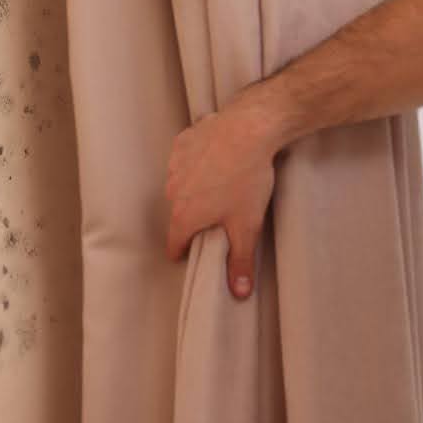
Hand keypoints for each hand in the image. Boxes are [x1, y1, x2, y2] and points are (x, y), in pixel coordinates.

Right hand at [164, 94, 279, 299]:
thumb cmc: (247, 178)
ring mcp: (175, 164)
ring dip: (195, 187)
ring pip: (180, 184)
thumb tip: (239, 293)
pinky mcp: (183, 142)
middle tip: (219, 213)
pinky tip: (217, 158)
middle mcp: (173, 191)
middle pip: (179, 213)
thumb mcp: (247, 226)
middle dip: (194, 216)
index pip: (175, 243)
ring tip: (222, 183)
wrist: (249, 128)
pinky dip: (197, 161)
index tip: (192, 252)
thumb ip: (240, 261)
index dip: (184, 251)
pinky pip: (185, 158)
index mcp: (184, 215)